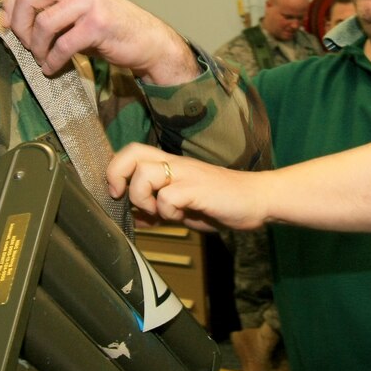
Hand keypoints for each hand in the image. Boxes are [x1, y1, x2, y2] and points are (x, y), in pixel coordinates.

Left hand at [3, 0, 198, 83]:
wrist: (145, 40)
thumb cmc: (104, 26)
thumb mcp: (73, 5)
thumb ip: (46, 3)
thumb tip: (6, 17)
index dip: (10, 3)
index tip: (12, 24)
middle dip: (19, 26)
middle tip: (27, 44)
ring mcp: (90, 0)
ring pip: (42, 23)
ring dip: (36, 48)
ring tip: (43, 57)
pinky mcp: (98, 24)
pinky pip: (61, 45)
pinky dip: (52, 62)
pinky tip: (53, 68)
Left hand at [106, 143, 269, 231]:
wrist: (256, 201)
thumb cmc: (220, 203)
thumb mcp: (181, 209)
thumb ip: (157, 210)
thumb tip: (134, 218)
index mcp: (169, 165)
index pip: (131, 152)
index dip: (115, 170)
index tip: (116, 194)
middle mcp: (174, 164)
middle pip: (132, 152)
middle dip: (117, 175)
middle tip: (123, 196)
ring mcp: (186, 174)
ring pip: (145, 174)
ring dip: (144, 198)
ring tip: (159, 212)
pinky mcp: (198, 188)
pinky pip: (168, 197)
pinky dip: (168, 211)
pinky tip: (181, 216)